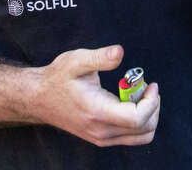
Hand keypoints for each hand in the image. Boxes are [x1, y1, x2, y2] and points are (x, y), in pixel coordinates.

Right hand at [34, 44, 159, 145]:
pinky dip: (139, 121)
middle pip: (145, 130)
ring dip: (148, 115)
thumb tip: (119, 52)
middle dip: (153, 106)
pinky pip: (132, 137)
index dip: (151, 101)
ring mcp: (101, 138)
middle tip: (144, 85)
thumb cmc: (58, 78)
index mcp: (97, 112)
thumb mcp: (77, 60)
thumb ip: (100, 57)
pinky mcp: (101, 138)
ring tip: (137, 93)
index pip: (137, 119)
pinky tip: (128, 101)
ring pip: (141, 137)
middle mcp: (101, 131)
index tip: (150, 83)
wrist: (38, 98)